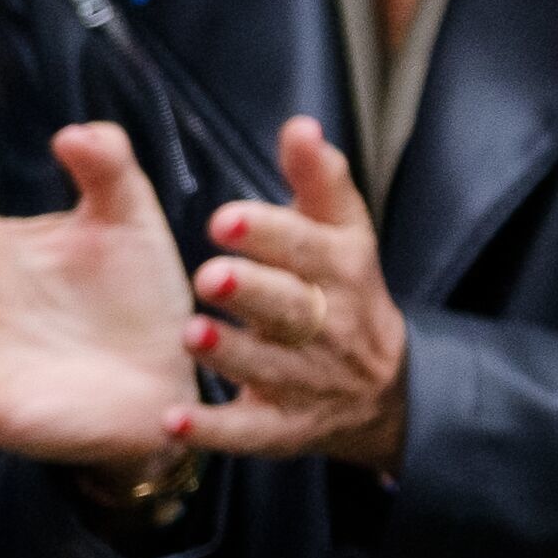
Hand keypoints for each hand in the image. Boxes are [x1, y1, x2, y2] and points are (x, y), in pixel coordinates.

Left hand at [176, 116, 412, 474]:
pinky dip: (212, 431)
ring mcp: (306, 379)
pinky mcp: (283, 428)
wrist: (383, 387)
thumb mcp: (345, 231)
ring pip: (268, 367)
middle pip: (291, 307)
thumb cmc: (345, 290)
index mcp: (342, 268)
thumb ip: (318, 178)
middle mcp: (328, 323)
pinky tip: (174, 422)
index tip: (225, 218)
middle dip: (253, 292)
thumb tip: (299, 124)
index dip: (269, 233)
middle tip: (210, 275)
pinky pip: (247, 433)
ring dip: (231, 353)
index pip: (308, 246)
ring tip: (193, 334)